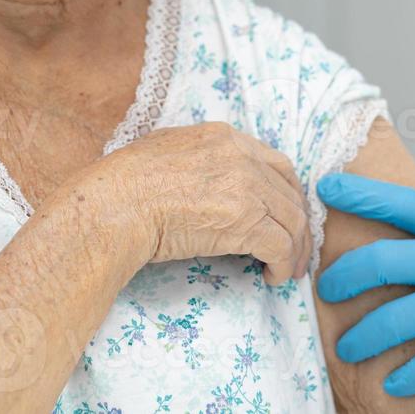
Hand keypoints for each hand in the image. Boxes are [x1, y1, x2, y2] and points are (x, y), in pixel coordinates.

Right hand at [101, 121, 311, 283]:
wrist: (115, 205)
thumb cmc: (125, 185)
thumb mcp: (167, 151)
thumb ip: (198, 159)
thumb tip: (207, 180)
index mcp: (225, 138)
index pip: (276, 164)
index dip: (287, 193)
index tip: (287, 216)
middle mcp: (243, 157)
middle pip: (290, 193)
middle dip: (298, 225)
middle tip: (297, 251)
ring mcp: (247, 187)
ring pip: (292, 221)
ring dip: (295, 249)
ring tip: (287, 270)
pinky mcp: (246, 221)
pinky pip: (280, 246)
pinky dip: (282, 264)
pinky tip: (272, 277)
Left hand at [316, 173, 414, 396]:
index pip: (401, 203)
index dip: (360, 195)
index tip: (327, 189)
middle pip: (382, 261)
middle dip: (345, 277)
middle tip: (326, 288)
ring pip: (397, 317)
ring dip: (365, 336)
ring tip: (349, 348)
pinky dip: (410, 376)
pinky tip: (395, 385)